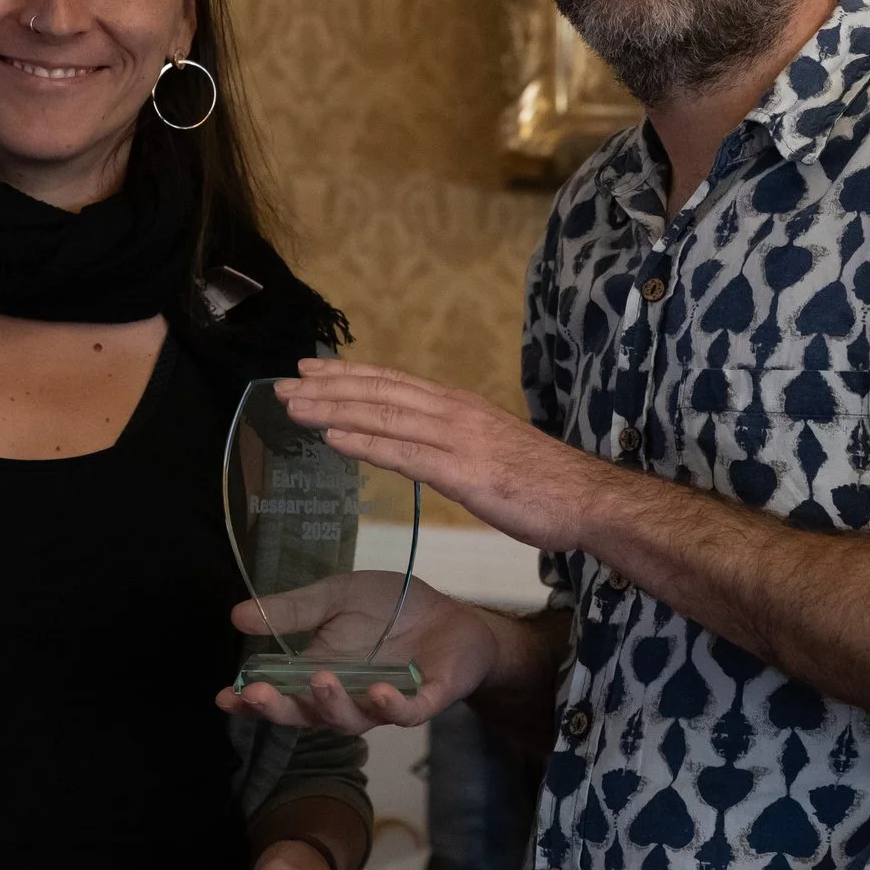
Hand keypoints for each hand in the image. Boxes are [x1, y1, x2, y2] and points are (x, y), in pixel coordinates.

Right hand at [216, 570, 511, 734]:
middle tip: (259, 694)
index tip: (225, 697)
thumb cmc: (390, 609)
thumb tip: (236, 615)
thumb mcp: (337, 597)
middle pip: (309, 716)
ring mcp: (385, 703)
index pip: (281, 695)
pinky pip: (406, 713)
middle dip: (282, 709)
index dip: (253, 702)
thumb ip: (294, 610)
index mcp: (320, 674)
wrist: (452, 616)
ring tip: (321, 680)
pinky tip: (380, 691)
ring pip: (353, 719)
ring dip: (334, 705)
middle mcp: (348, 697)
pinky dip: (393, 707)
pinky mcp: (425, 701)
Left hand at [278, 359, 612, 551]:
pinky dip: (363, 443)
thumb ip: (450, 441)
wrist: (586, 498)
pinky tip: (332, 439)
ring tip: (294, 408)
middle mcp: (452, 412)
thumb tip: (416, 443)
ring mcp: (456, 439)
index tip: (310, 370)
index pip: (392, 382)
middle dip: (327, 387)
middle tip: (283, 385)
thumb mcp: (488, 449)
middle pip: (379, 392)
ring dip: (333, 410)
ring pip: (382, 416)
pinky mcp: (462, 472)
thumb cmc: (541, 481)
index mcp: (458, 405)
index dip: (348, 375)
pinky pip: (403, 454)